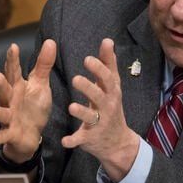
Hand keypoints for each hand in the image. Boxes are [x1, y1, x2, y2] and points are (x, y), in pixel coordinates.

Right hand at [0, 39, 56, 162]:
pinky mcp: (11, 133)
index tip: (13, 47)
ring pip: (2, 113)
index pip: (14, 71)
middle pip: (4, 91)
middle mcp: (10, 100)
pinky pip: (4, 135)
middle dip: (1, 84)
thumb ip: (44, 64)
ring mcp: (9, 117)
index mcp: (18, 86)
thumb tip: (50, 41)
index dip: (13, 60)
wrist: (30, 134)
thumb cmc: (33, 106)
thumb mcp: (40, 84)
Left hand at [62, 38, 138, 181]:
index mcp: (111, 92)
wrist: (118, 142)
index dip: (98, 69)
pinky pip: (81, 139)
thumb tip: (107, 40)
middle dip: (89, 88)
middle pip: (99, 96)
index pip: (107, 78)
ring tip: (71, 107)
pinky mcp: (90, 138)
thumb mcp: (113, 86)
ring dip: (81, 112)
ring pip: (90, 117)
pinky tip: (64, 141)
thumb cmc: (111, 107)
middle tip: (75, 79)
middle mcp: (107, 106)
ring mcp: (99, 123)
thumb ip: (108, 63)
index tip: (87, 59)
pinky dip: (73, 140)